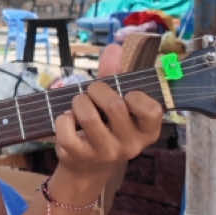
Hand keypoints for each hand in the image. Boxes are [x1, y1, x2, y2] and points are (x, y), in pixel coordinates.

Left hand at [52, 49, 163, 183]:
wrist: (88, 167)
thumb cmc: (107, 126)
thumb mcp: (117, 103)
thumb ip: (116, 75)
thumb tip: (114, 47)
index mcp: (147, 131)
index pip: (152, 110)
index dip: (136, 96)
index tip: (126, 94)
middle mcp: (130, 146)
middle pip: (114, 106)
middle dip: (97, 90)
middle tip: (92, 92)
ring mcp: (105, 153)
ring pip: (88, 115)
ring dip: (79, 101)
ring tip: (79, 104)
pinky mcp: (80, 157)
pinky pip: (66, 127)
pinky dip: (63, 117)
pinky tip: (69, 120)